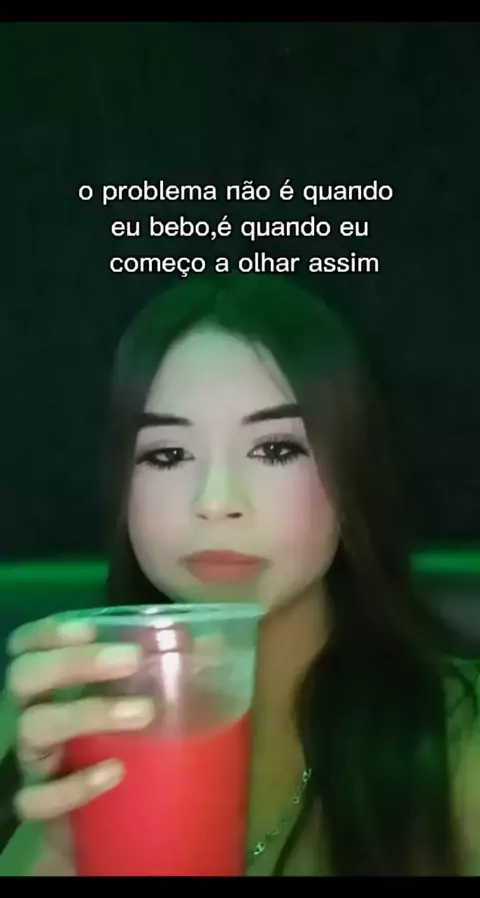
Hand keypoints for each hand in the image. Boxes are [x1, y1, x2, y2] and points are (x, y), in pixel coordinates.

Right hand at [5, 615, 154, 870]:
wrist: (103, 823)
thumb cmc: (115, 746)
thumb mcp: (135, 704)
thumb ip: (166, 672)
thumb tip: (212, 644)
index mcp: (50, 684)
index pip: (27, 645)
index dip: (49, 631)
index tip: (91, 627)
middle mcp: (33, 713)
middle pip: (25, 676)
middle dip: (74, 661)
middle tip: (130, 659)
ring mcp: (32, 760)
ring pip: (35, 727)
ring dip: (88, 712)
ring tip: (143, 712)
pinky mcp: (40, 807)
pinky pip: (37, 798)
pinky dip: (75, 785)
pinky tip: (115, 773)